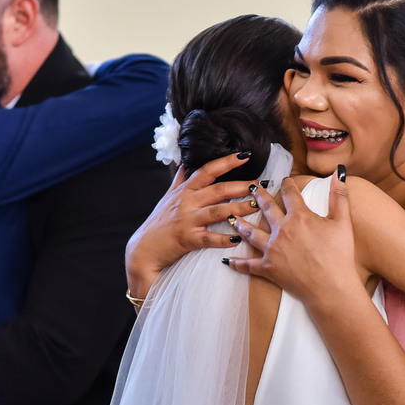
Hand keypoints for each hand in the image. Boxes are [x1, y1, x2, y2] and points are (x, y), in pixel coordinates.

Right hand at [124, 153, 258, 297]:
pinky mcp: (187, 239)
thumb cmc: (159, 223)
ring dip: (239, 209)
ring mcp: (187, 220)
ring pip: (217, 212)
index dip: (226, 162)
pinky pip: (209, 238)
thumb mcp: (168, 197)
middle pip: (218, 190)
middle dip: (241, 186)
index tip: (245, 156)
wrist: (143, 249)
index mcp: (185, 190)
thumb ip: (180, 179)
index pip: (207, 170)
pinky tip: (238, 238)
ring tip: (256, 206)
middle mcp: (187, 202)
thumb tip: (185, 162)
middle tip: (260, 185)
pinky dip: (224, 239)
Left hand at [225, 171, 368, 305]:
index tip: (285, 180)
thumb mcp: (343, 222)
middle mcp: (282, 230)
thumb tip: (338, 172)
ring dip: (240, 224)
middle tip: (251, 188)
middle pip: (266, 208)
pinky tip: (227, 260)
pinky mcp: (268, 268)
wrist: (331, 287)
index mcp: (299, 217)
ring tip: (232, 217)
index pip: (290, 194)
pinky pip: (248, 265)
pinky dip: (237, 263)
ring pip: (250, 233)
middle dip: (258, 196)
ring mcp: (272, 249)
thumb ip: (339, 195)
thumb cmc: (339, 256)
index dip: (287, 184)